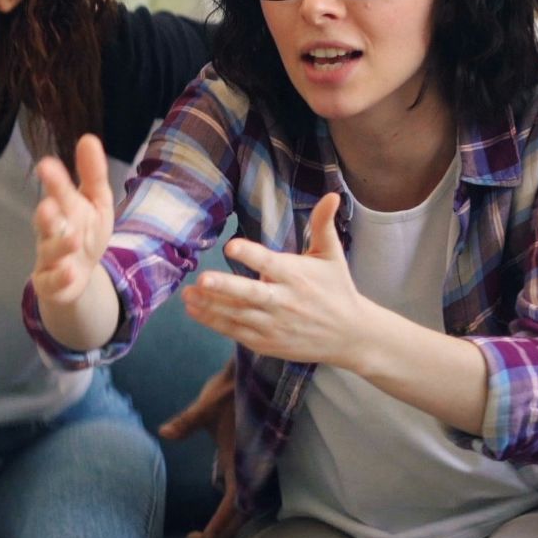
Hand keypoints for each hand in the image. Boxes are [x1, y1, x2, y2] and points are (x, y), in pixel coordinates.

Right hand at [31, 134, 115, 305]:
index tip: (47, 165)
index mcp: (62, 208)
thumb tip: (88, 138)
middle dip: (47, 213)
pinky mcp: (50, 283)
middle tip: (48, 205)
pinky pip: (52, 282)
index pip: (58, 192)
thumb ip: (92, 174)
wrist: (78, 276)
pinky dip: (61, 278)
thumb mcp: (96, 202)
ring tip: (73, 239)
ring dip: (60, 245)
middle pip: (47, 222)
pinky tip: (71, 272)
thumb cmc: (85, 231)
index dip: (54, 181)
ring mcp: (49, 258)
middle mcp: (51, 231)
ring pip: (50, 251)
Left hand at [157, 361, 242, 537]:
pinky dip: (232, 516)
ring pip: (244, 511)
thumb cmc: (231, 387)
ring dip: (227, 532)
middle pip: (239, 519)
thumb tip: (165, 432)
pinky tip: (220, 522)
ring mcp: (249, 467)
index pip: (232, 506)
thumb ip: (188, 420)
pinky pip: (244, 498)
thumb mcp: (208, 404)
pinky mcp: (248, 462)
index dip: (217, 527)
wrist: (255, 372)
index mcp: (240, 461)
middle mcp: (248, 469)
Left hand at [182, 192, 366, 367]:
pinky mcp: (267, 343)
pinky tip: (195, 310)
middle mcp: (284, 301)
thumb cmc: (337, 289)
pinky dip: (214, 322)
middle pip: (251, 294)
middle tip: (202, 279)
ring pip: (237, 315)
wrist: (350, 335)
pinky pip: (236, 332)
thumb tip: (332, 194)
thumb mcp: (332, 255)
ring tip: (187, 294)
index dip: (251, 254)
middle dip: (226, 288)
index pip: (270, 263)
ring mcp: (274, 325)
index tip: (231, 245)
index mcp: (297, 276)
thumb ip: (323, 224)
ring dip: (210, 305)